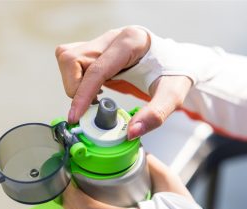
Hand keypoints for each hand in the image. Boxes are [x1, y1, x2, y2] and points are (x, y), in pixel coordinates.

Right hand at [55, 26, 191, 139]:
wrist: (178, 62)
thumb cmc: (175, 74)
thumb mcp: (173, 95)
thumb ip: (154, 114)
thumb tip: (131, 133)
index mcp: (130, 42)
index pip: (95, 68)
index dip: (82, 95)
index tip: (76, 117)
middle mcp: (112, 37)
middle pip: (72, 58)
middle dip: (75, 89)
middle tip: (91, 108)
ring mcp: (102, 42)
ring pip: (68, 58)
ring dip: (74, 83)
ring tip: (94, 100)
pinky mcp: (97, 50)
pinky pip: (74, 62)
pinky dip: (77, 80)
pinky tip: (95, 92)